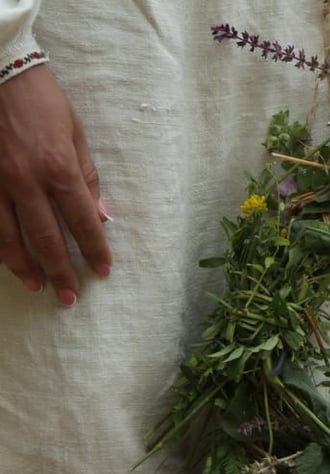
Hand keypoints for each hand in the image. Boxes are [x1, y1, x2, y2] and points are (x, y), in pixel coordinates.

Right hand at [0, 65, 109, 305]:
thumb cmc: (42, 101)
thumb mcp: (75, 135)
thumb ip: (87, 178)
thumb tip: (101, 216)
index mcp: (59, 169)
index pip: (83, 222)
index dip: (94, 250)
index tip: (102, 271)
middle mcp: (26, 181)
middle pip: (46, 239)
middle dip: (60, 272)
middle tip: (69, 298)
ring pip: (9, 237)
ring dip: (24, 267)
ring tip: (37, 286)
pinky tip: (8, 260)